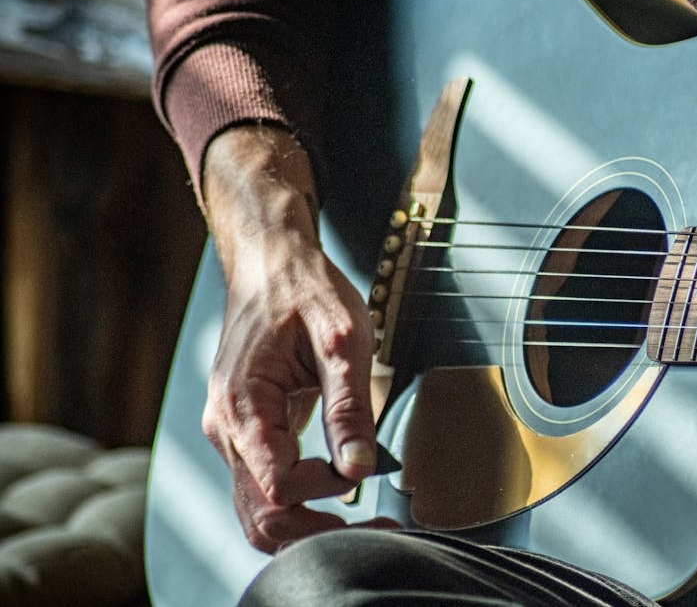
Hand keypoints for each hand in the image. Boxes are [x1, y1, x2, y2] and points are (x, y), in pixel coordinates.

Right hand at [200, 125, 391, 551]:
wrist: (272, 262)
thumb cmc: (306, 291)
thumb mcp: (343, 340)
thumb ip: (349, 407)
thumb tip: (359, 468)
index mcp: (244, 404)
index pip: (277, 485)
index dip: (324, 490)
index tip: (359, 466)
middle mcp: (226, 427)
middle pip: (260, 514)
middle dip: (316, 530)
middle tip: (373, 525)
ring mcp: (230, 433)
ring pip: (257, 510)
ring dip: (306, 524)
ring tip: (360, 519)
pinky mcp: (244, 432)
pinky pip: (262, 487)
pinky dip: (297, 504)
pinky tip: (337, 492)